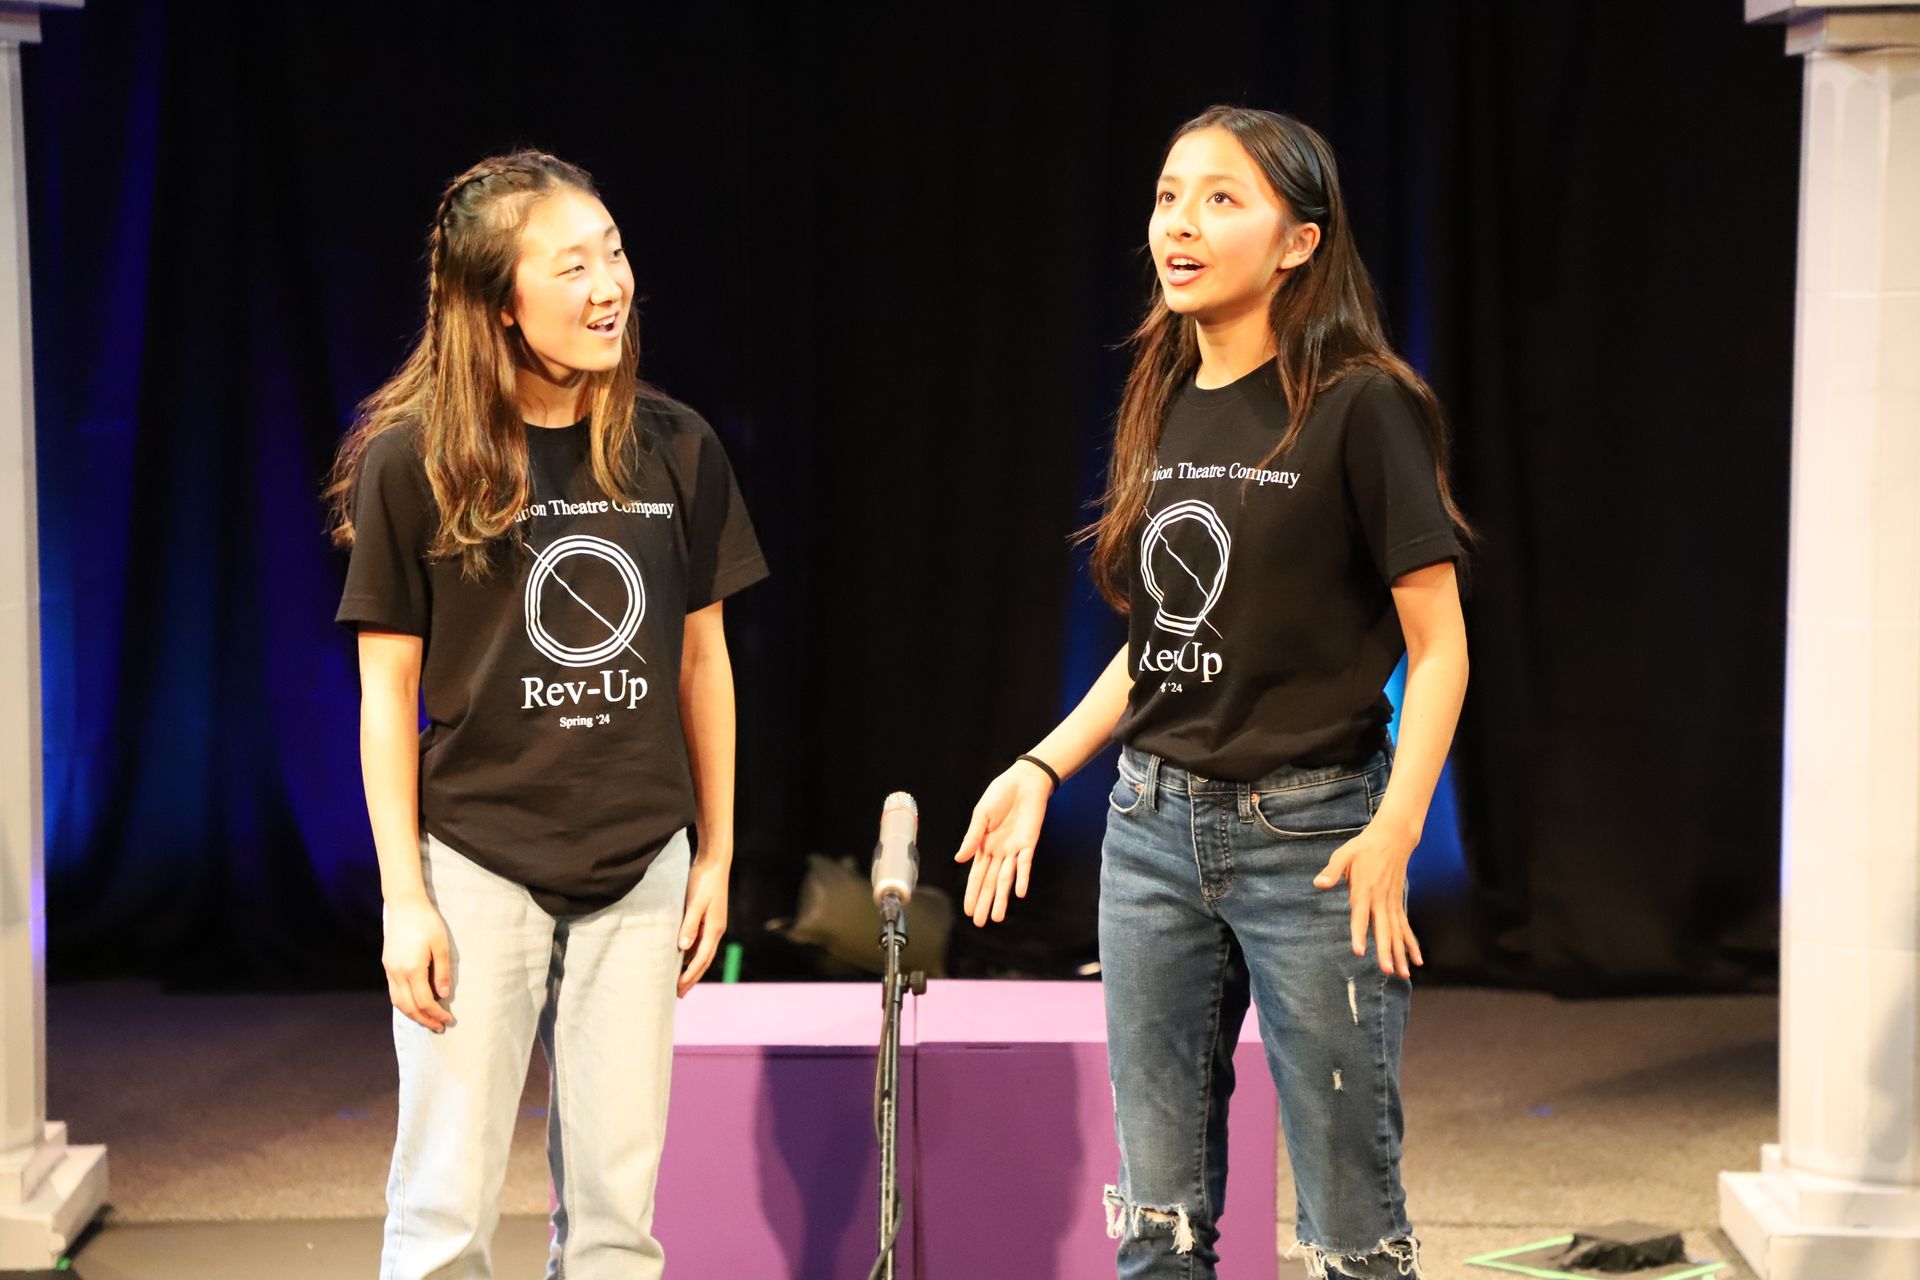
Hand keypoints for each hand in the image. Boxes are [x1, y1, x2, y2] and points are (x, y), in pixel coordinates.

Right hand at [384, 896, 452, 1030]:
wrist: (404, 905)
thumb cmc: (427, 922)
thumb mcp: (441, 945)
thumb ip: (443, 972)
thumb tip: (444, 995)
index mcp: (412, 969)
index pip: (425, 1001)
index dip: (437, 1014)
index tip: (449, 1020)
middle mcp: (397, 973)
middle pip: (409, 1007)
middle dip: (424, 1020)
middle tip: (439, 1027)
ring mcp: (389, 969)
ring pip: (398, 1002)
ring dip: (412, 1014)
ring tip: (427, 1020)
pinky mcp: (387, 965)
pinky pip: (393, 992)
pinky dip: (404, 1003)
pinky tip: (414, 1004)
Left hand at [677, 854, 728, 997]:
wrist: (715, 862)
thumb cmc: (703, 881)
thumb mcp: (695, 903)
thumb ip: (688, 925)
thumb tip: (683, 948)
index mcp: (714, 929)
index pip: (701, 959)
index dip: (690, 976)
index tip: (679, 989)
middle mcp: (716, 930)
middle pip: (704, 960)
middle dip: (693, 978)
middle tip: (679, 994)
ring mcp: (714, 924)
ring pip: (704, 953)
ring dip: (694, 968)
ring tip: (681, 981)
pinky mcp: (710, 918)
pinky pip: (702, 942)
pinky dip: (694, 954)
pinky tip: (685, 957)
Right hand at [954, 761, 1052, 925]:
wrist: (1024, 780)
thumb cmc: (1000, 794)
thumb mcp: (981, 815)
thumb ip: (972, 838)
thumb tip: (959, 860)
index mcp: (984, 845)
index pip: (977, 875)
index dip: (972, 893)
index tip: (967, 911)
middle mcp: (999, 852)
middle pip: (991, 882)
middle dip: (985, 902)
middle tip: (980, 923)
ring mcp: (1015, 849)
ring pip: (1006, 879)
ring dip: (1002, 898)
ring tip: (997, 917)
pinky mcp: (1029, 842)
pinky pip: (1025, 864)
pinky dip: (1021, 877)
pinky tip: (1018, 892)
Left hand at [1313, 822, 1423, 978]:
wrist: (1392, 838)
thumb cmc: (1364, 848)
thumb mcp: (1344, 855)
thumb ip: (1332, 871)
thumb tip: (1318, 883)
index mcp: (1364, 890)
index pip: (1360, 916)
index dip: (1360, 934)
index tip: (1360, 951)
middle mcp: (1380, 900)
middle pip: (1383, 930)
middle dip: (1385, 951)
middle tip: (1387, 970)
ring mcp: (1392, 903)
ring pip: (1397, 933)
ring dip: (1401, 954)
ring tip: (1403, 975)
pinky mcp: (1398, 903)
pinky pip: (1406, 927)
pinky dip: (1412, 944)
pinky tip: (1417, 960)